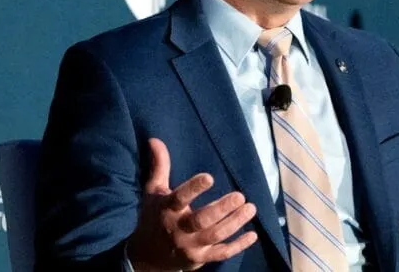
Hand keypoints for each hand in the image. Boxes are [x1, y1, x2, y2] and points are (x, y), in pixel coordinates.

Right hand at [127, 138, 257, 270]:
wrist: (146, 258)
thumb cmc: (153, 217)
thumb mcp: (153, 192)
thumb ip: (159, 166)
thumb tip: (155, 139)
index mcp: (167, 210)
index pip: (179, 198)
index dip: (193, 188)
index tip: (210, 177)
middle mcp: (178, 230)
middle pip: (201, 220)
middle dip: (221, 209)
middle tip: (240, 196)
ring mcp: (190, 246)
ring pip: (215, 236)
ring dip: (235, 223)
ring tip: (251, 208)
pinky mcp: (200, 259)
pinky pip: (221, 253)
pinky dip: (238, 246)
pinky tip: (253, 234)